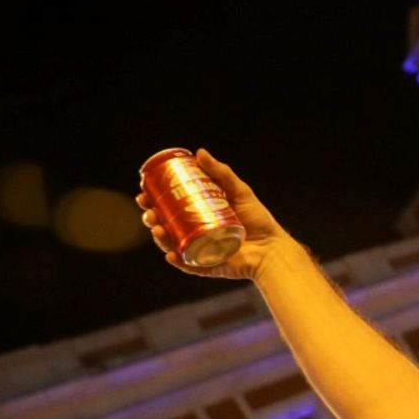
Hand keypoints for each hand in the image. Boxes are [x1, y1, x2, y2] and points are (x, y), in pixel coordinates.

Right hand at [137, 149, 290, 279]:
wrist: (274, 247)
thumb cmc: (258, 220)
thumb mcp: (239, 192)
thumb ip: (221, 173)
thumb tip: (199, 152)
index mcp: (198, 218)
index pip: (170, 209)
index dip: (153, 201)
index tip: (144, 192)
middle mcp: (196, 235)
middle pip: (166, 227)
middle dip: (152, 219)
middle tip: (149, 210)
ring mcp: (200, 251)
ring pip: (172, 246)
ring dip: (160, 238)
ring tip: (157, 227)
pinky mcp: (208, 267)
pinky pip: (188, 265)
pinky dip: (178, 261)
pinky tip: (171, 254)